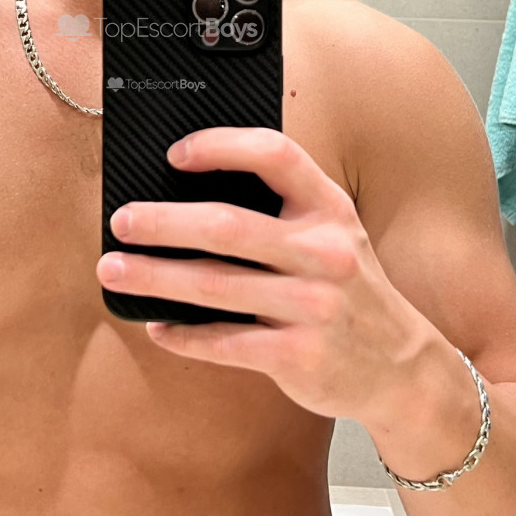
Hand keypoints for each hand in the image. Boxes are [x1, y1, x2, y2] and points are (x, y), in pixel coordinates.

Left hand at [96, 126, 432, 424]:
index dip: (221, 146)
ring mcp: (314, 307)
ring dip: (154, 277)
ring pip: (214, 285)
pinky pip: (224, 342)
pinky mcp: (299, 356)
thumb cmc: (348, 289)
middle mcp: (324, 253)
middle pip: (228, 226)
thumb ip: (282, 210)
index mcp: (330, 209)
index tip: (174, 154)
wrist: (403, 368)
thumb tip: (188, 192)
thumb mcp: (333, 235)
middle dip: (163, 222)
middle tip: (120, 221)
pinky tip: (154, 325)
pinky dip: (182, 334)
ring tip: (112, 271)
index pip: (274, 155)